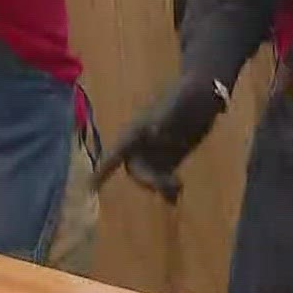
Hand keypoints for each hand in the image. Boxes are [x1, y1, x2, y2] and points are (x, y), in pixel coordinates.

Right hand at [92, 72, 227, 201]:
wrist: (203, 94)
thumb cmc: (186, 96)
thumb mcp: (176, 106)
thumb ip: (164, 118)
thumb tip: (154, 130)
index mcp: (136, 130)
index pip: (115, 153)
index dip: (102, 170)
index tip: (90, 188)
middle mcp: (141, 144)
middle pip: (135, 169)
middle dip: (147, 180)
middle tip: (167, 183)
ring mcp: (155, 152)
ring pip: (148, 177)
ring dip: (158, 186)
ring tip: (176, 189)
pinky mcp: (170, 159)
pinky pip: (163, 179)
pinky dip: (167, 190)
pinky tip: (176, 197)